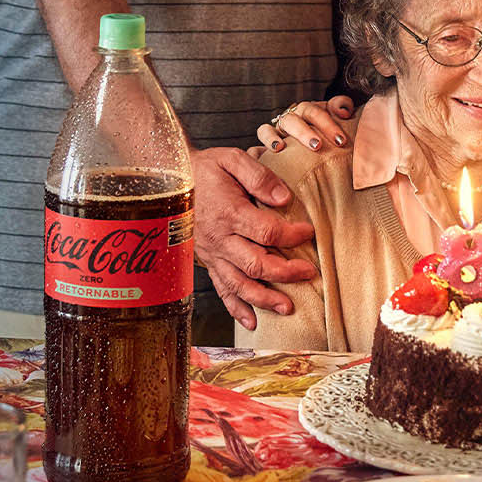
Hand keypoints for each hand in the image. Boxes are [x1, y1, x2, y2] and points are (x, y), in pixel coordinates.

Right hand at [190, 148, 316, 329]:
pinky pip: (221, 290)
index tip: (309, 232)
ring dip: (265, 299)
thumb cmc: (206, 169)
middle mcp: (220, 239)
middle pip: (256, 264)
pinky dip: (237, 309)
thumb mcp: (231, 159)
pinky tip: (253, 322)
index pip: (266, 232)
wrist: (172, 180)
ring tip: (288, 308)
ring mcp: (213, 255)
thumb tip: (285, 199)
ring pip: (240, 284)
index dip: (292, 236)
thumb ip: (259, 176)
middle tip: (309, 273)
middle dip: (286, 272)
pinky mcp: (208, 264)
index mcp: (228, 213)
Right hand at [255, 96, 355, 152]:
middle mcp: (288, 122)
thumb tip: (343, 110)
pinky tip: (269, 155)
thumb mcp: (337, 123)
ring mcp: (273, 135)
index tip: (341, 141)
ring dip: (273, 138)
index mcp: (306, 113)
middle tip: (316, 146)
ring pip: (266, 130)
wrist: (313, 162)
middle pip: (291, 120)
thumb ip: (341, 108)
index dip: (327, 123)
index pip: (313, 111)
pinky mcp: (262, 152)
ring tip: (280, 148)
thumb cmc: (329, 139)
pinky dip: (258, 151)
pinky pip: (254, 149)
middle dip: (303, 132)